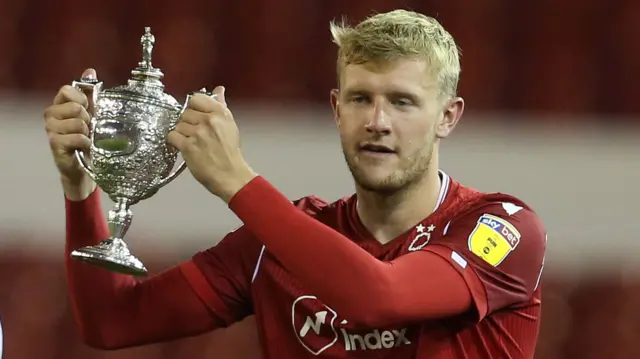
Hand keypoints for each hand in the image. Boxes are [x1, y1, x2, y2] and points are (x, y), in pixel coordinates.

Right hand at [44, 68, 97, 200]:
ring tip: (86, 138)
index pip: (68, 90)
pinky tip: (84, 147)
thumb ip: (89, 91)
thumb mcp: (91, 112)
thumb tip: (90, 71)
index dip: (82, 99)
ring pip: (78, 123)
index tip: (88, 109)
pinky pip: (77, 137)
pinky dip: (86, 143)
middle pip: (75, 107)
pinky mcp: (54, 144)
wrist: (84, 164)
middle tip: (88, 128)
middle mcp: (50, 114)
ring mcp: (51, 129)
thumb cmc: (87, 136)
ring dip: (88, 132)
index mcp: (58, 103)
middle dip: (88, 118)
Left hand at [168, 86, 256, 201]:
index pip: (195, 99)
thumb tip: (218, 89)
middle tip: (196, 135)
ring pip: (178, 125)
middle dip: (188, 123)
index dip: (193, 108)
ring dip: (182, 134)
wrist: (230, 175)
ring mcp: (198, 134)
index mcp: (220, 113)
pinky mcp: (188, 147)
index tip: (196, 117)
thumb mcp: (230, 125)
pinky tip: (184, 147)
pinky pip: (172, 136)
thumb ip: (221, 105)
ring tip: (192, 143)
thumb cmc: (230, 152)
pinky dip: (175, 142)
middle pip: (185, 113)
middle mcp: (209, 121)